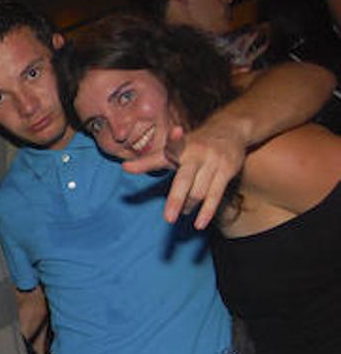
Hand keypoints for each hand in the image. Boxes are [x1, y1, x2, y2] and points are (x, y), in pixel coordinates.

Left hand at [123, 118, 245, 229]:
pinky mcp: (227, 170)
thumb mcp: (171, 151)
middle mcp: (198, 153)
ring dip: (188, 205)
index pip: (175, 144)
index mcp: (181, 146)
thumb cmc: (192, 145)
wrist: (230, 130)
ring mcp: (214, 161)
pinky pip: (215, 195)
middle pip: (185, 179)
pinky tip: (199, 224)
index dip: (174, 138)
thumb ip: (148, 162)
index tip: (176, 132)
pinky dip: (206, 212)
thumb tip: (124, 168)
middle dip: (176, 199)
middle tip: (168, 219)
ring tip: (181, 213)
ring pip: (199, 191)